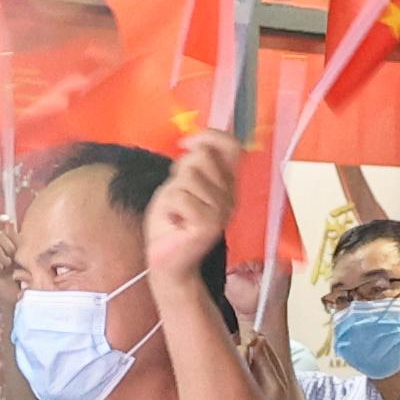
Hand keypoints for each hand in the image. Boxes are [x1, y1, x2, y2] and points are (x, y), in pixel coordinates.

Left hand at [144, 129, 239, 288]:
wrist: (167, 263)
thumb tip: (194, 142)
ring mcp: (222, 211)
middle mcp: (230, 196)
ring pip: (188, 176)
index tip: (186, 144)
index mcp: (227, 185)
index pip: (232, 146)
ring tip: (176, 213)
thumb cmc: (171, 223)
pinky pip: (179, 196)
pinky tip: (174, 223)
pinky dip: (168, 207)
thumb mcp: (180, 185)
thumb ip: (192, 164)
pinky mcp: (209, 224)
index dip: (210, 136)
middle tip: (177, 197)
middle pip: (203, 157)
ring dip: (172, 192)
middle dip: (180, 171)